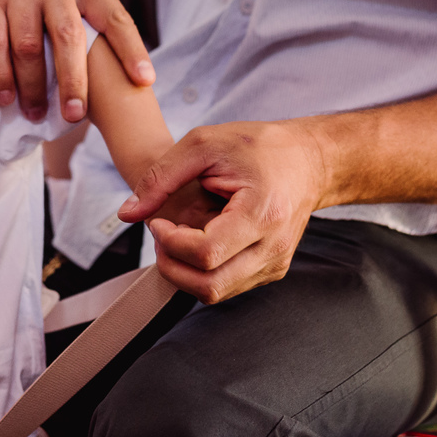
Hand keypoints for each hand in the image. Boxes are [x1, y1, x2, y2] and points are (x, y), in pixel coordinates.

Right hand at [0, 0, 154, 122]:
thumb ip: (94, 23)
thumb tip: (127, 78)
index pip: (115, 17)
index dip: (131, 50)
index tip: (144, 81)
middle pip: (68, 36)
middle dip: (73, 81)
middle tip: (74, 115)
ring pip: (28, 47)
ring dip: (32, 87)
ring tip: (36, 113)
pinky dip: (1, 76)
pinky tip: (6, 97)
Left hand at [118, 121, 328, 303]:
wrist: (309, 159)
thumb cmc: (260, 147)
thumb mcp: (203, 144)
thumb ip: (161, 177)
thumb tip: (127, 213)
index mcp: (262, 213)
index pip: (206, 254)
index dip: (170, 243)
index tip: (157, 221)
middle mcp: (273, 248)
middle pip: (209, 286)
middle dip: (171, 266)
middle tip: (162, 236)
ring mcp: (275, 264)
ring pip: (215, 292)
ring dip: (184, 271)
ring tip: (179, 236)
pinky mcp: (271, 270)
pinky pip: (227, 286)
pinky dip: (202, 271)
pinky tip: (198, 241)